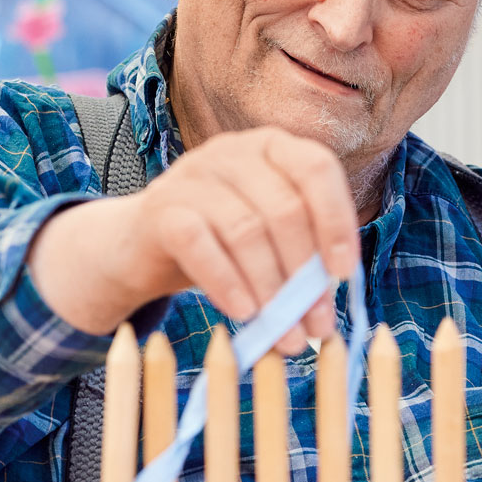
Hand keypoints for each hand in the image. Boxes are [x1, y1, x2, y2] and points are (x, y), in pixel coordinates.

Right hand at [32, 126, 359, 350]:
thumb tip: (324, 313)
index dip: (335, 220)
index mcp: (271, 148)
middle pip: (284, 208)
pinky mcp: (160, 209)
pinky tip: (243, 313)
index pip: (316, 169)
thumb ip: (299, 259)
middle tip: (315, 326)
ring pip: (246, 230)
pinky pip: (201, 245)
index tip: (343, 273)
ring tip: (284, 334)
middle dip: (304, 274)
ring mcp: (192, 175)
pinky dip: (227, 283)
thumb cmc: (217, 242)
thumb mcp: (266, 239)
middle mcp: (233, 152)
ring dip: (271, 289)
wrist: (138, 246)